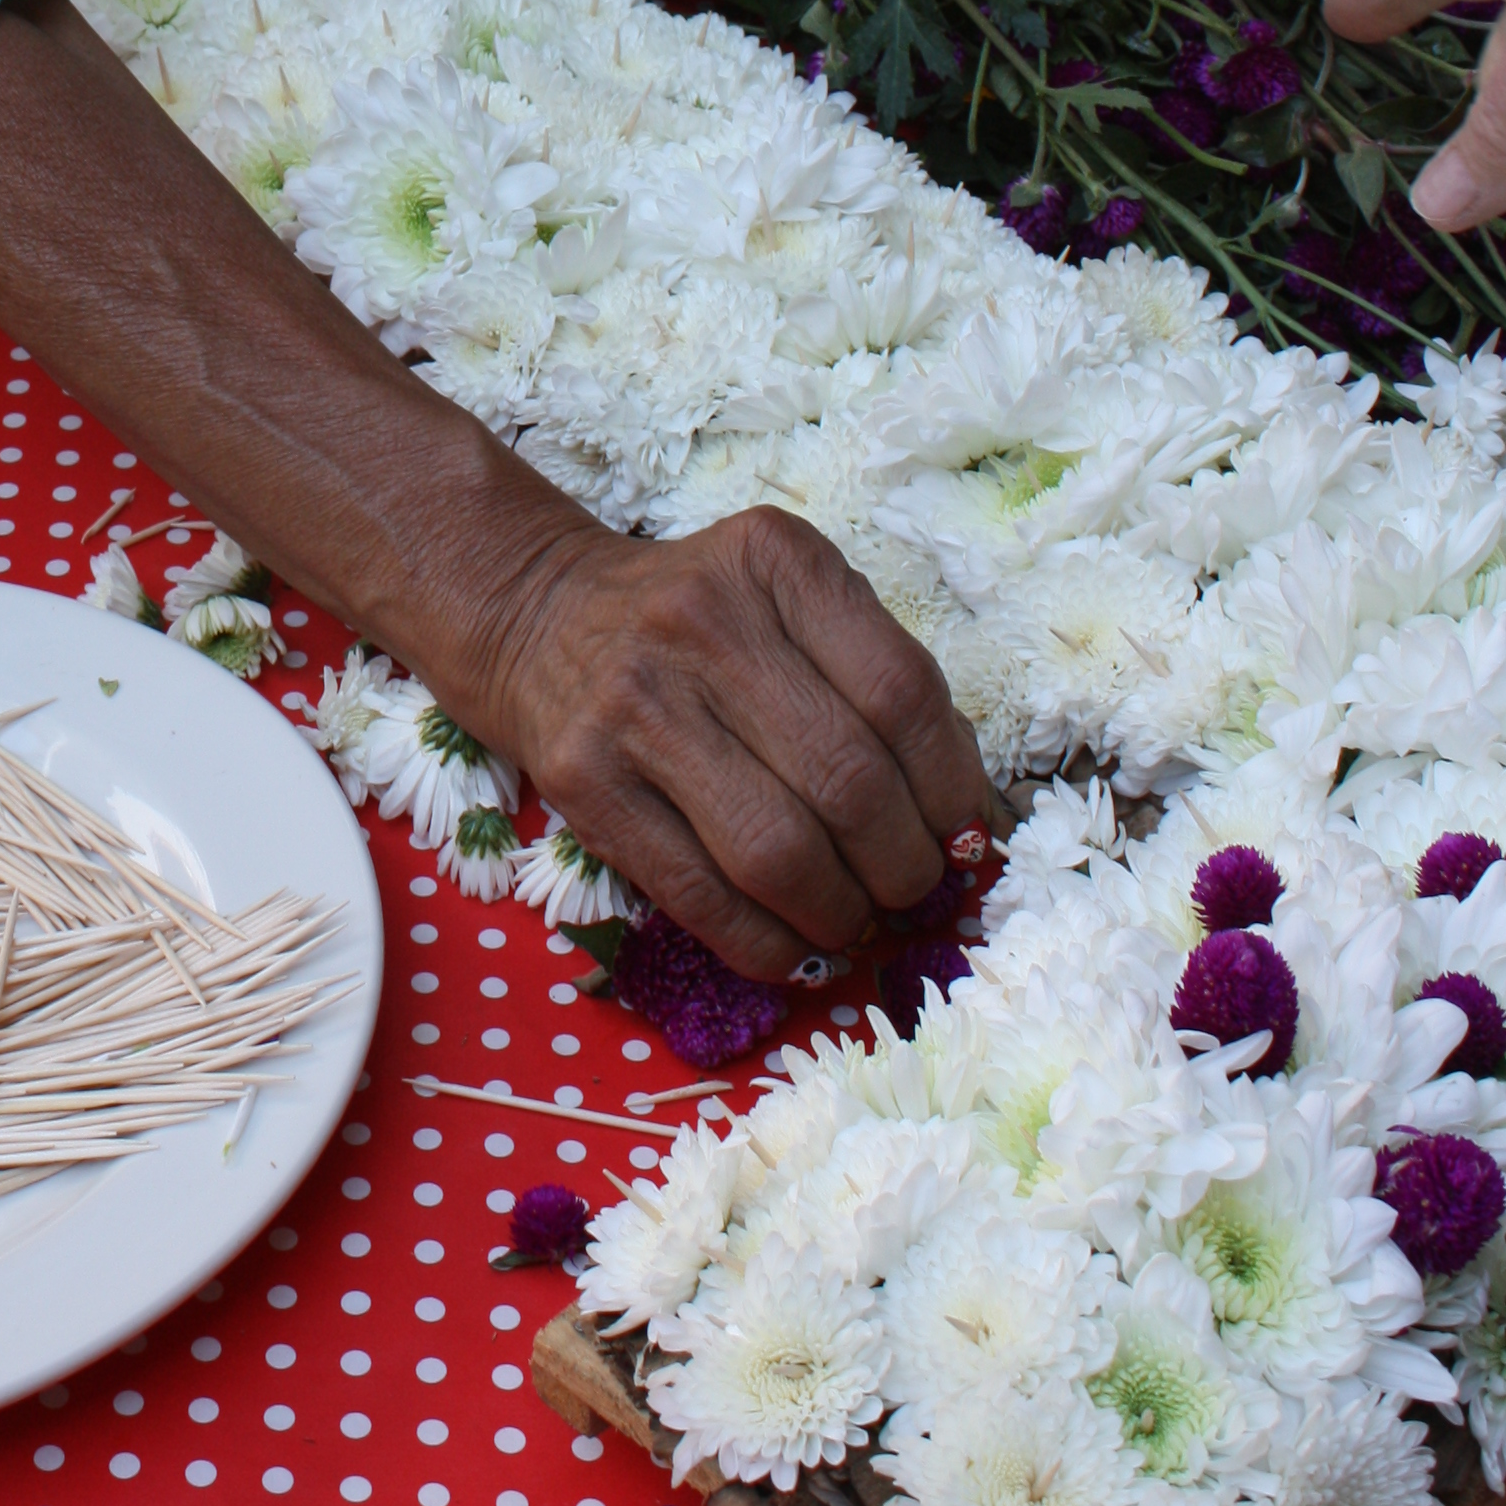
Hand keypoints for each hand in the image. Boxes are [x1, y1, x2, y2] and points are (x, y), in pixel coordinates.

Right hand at [471, 509, 1000, 982]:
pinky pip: (699, 894)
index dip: (951, 785)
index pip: (903, 691)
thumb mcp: (789, 600)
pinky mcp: (585, 781)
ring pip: (778, 851)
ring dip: (838, 912)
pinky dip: (765, 944)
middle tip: (909, 887)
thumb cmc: (701, 622)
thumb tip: (967, 823)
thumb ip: (876, 680)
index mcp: (774, 560)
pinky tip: (792, 945)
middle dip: (903, 865)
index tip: (961, 833)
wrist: (538, 616)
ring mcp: (634, 703)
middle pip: (847, 781)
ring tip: (851, 917)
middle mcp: (700, 621)